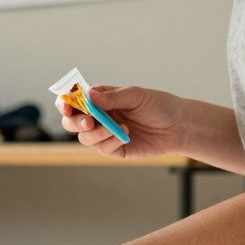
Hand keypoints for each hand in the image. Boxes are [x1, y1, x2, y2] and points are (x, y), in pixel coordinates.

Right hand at [58, 85, 186, 158]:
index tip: (66, 106)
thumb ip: (113, 97)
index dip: (65, 103)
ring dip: (96, 134)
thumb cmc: (159, 105)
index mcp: (100, 99)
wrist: (179, 126)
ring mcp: (105, 134)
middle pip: (72, 121)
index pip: (74, 100)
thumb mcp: (137, 96)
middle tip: (88, 122)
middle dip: (75, 122)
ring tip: (114, 128)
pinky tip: (125, 134)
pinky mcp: (115, 149)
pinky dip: (110, 142)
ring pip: (85, 137)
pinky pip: (102, 148)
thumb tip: (89, 95)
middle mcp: (99, 117)